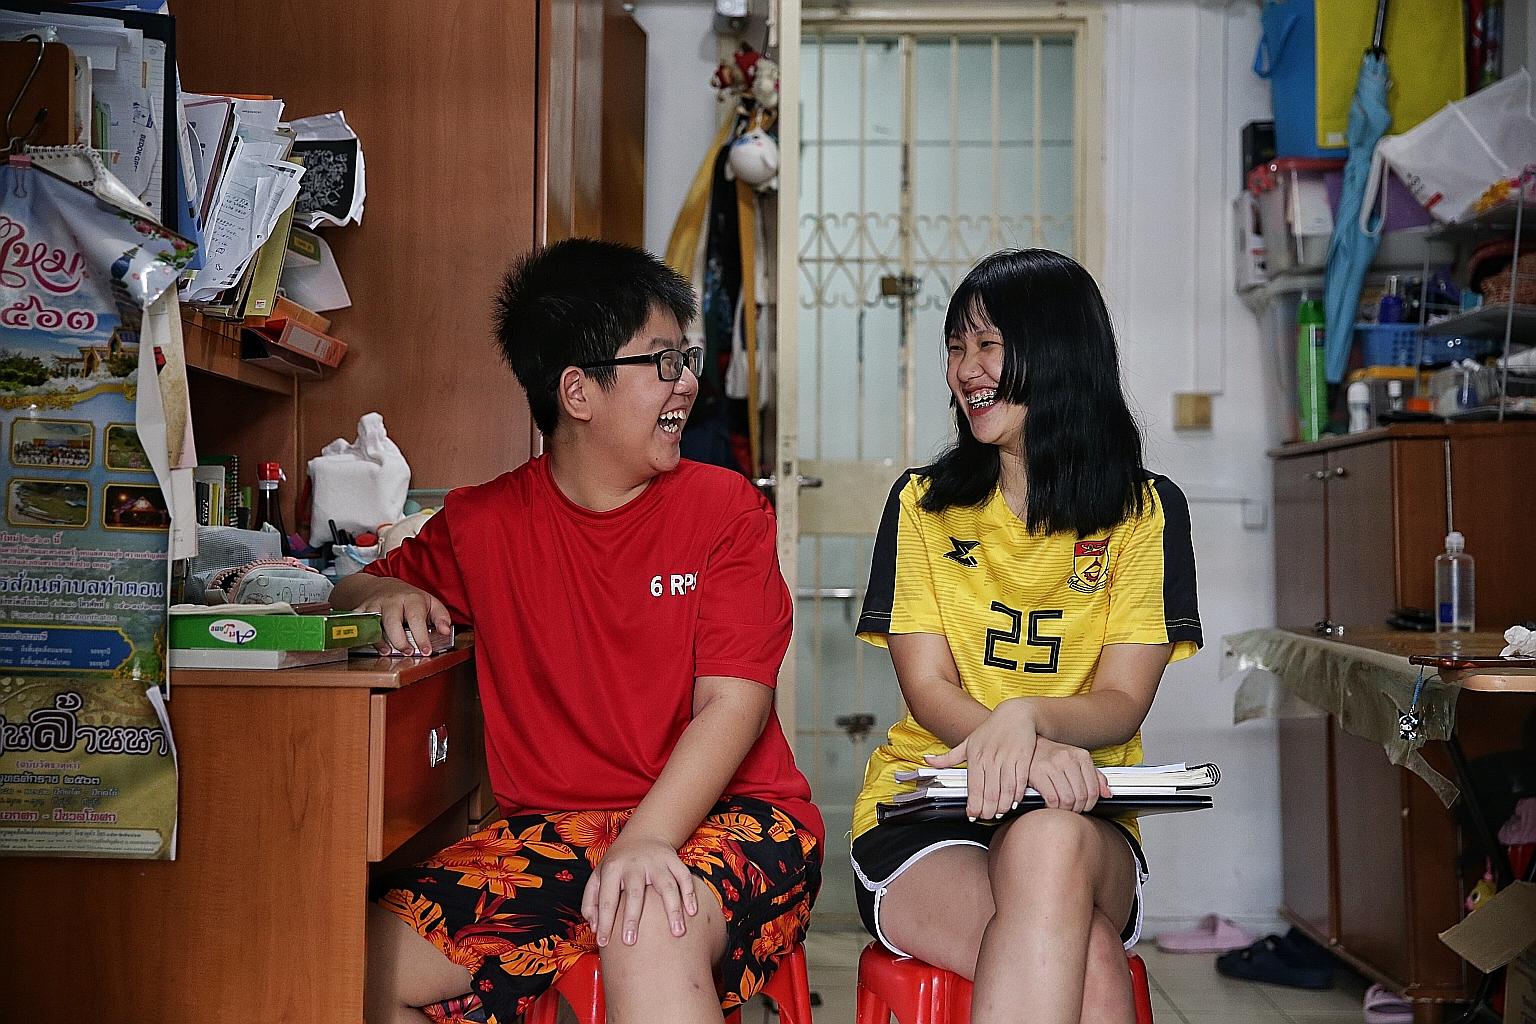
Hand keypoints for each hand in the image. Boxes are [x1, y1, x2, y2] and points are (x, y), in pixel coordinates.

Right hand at [351, 578, 451, 654]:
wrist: (383, 586)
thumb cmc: (410, 599)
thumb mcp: (430, 603)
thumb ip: (441, 617)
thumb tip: (446, 631)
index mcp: (412, 599)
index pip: (416, 618)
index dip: (421, 636)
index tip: (425, 651)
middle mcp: (391, 601)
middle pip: (392, 622)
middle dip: (399, 640)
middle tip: (408, 652)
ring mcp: (374, 605)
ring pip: (373, 623)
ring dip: (379, 640)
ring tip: (388, 651)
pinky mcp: (361, 610)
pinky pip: (359, 624)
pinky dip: (363, 635)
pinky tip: (371, 644)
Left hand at [581, 834, 698, 946]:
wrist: (642, 835)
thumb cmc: (618, 863)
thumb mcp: (598, 876)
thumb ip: (591, 901)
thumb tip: (594, 927)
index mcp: (613, 868)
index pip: (607, 898)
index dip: (604, 921)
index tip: (604, 943)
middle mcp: (634, 864)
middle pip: (634, 892)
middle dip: (632, 918)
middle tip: (630, 941)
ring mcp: (656, 862)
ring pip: (666, 885)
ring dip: (672, 909)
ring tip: (677, 933)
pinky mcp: (673, 860)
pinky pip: (684, 877)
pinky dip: (689, 894)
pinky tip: (692, 912)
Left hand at [925, 697, 1037, 821]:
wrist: (1015, 715)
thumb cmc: (990, 730)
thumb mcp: (968, 742)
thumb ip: (948, 757)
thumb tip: (927, 760)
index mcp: (976, 756)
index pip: (973, 787)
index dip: (973, 805)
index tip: (973, 815)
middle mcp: (990, 758)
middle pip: (989, 792)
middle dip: (988, 810)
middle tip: (987, 818)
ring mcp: (1007, 758)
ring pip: (1005, 789)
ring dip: (1002, 805)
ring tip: (999, 813)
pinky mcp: (1023, 758)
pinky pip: (1019, 781)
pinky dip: (1017, 794)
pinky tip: (1014, 802)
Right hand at [1027, 737, 1111, 812]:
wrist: (1031, 747)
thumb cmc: (1055, 757)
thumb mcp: (1078, 762)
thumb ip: (1095, 777)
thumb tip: (1107, 794)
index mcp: (1081, 756)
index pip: (1094, 789)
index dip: (1091, 804)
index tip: (1085, 807)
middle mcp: (1068, 759)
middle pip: (1081, 796)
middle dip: (1078, 808)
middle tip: (1073, 809)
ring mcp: (1052, 765)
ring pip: (1067, 799)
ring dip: (1065, 809)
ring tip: (1062, 807)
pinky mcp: (1038, 773)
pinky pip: (1052, 799)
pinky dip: (1053, 807)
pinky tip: (1051, 804)